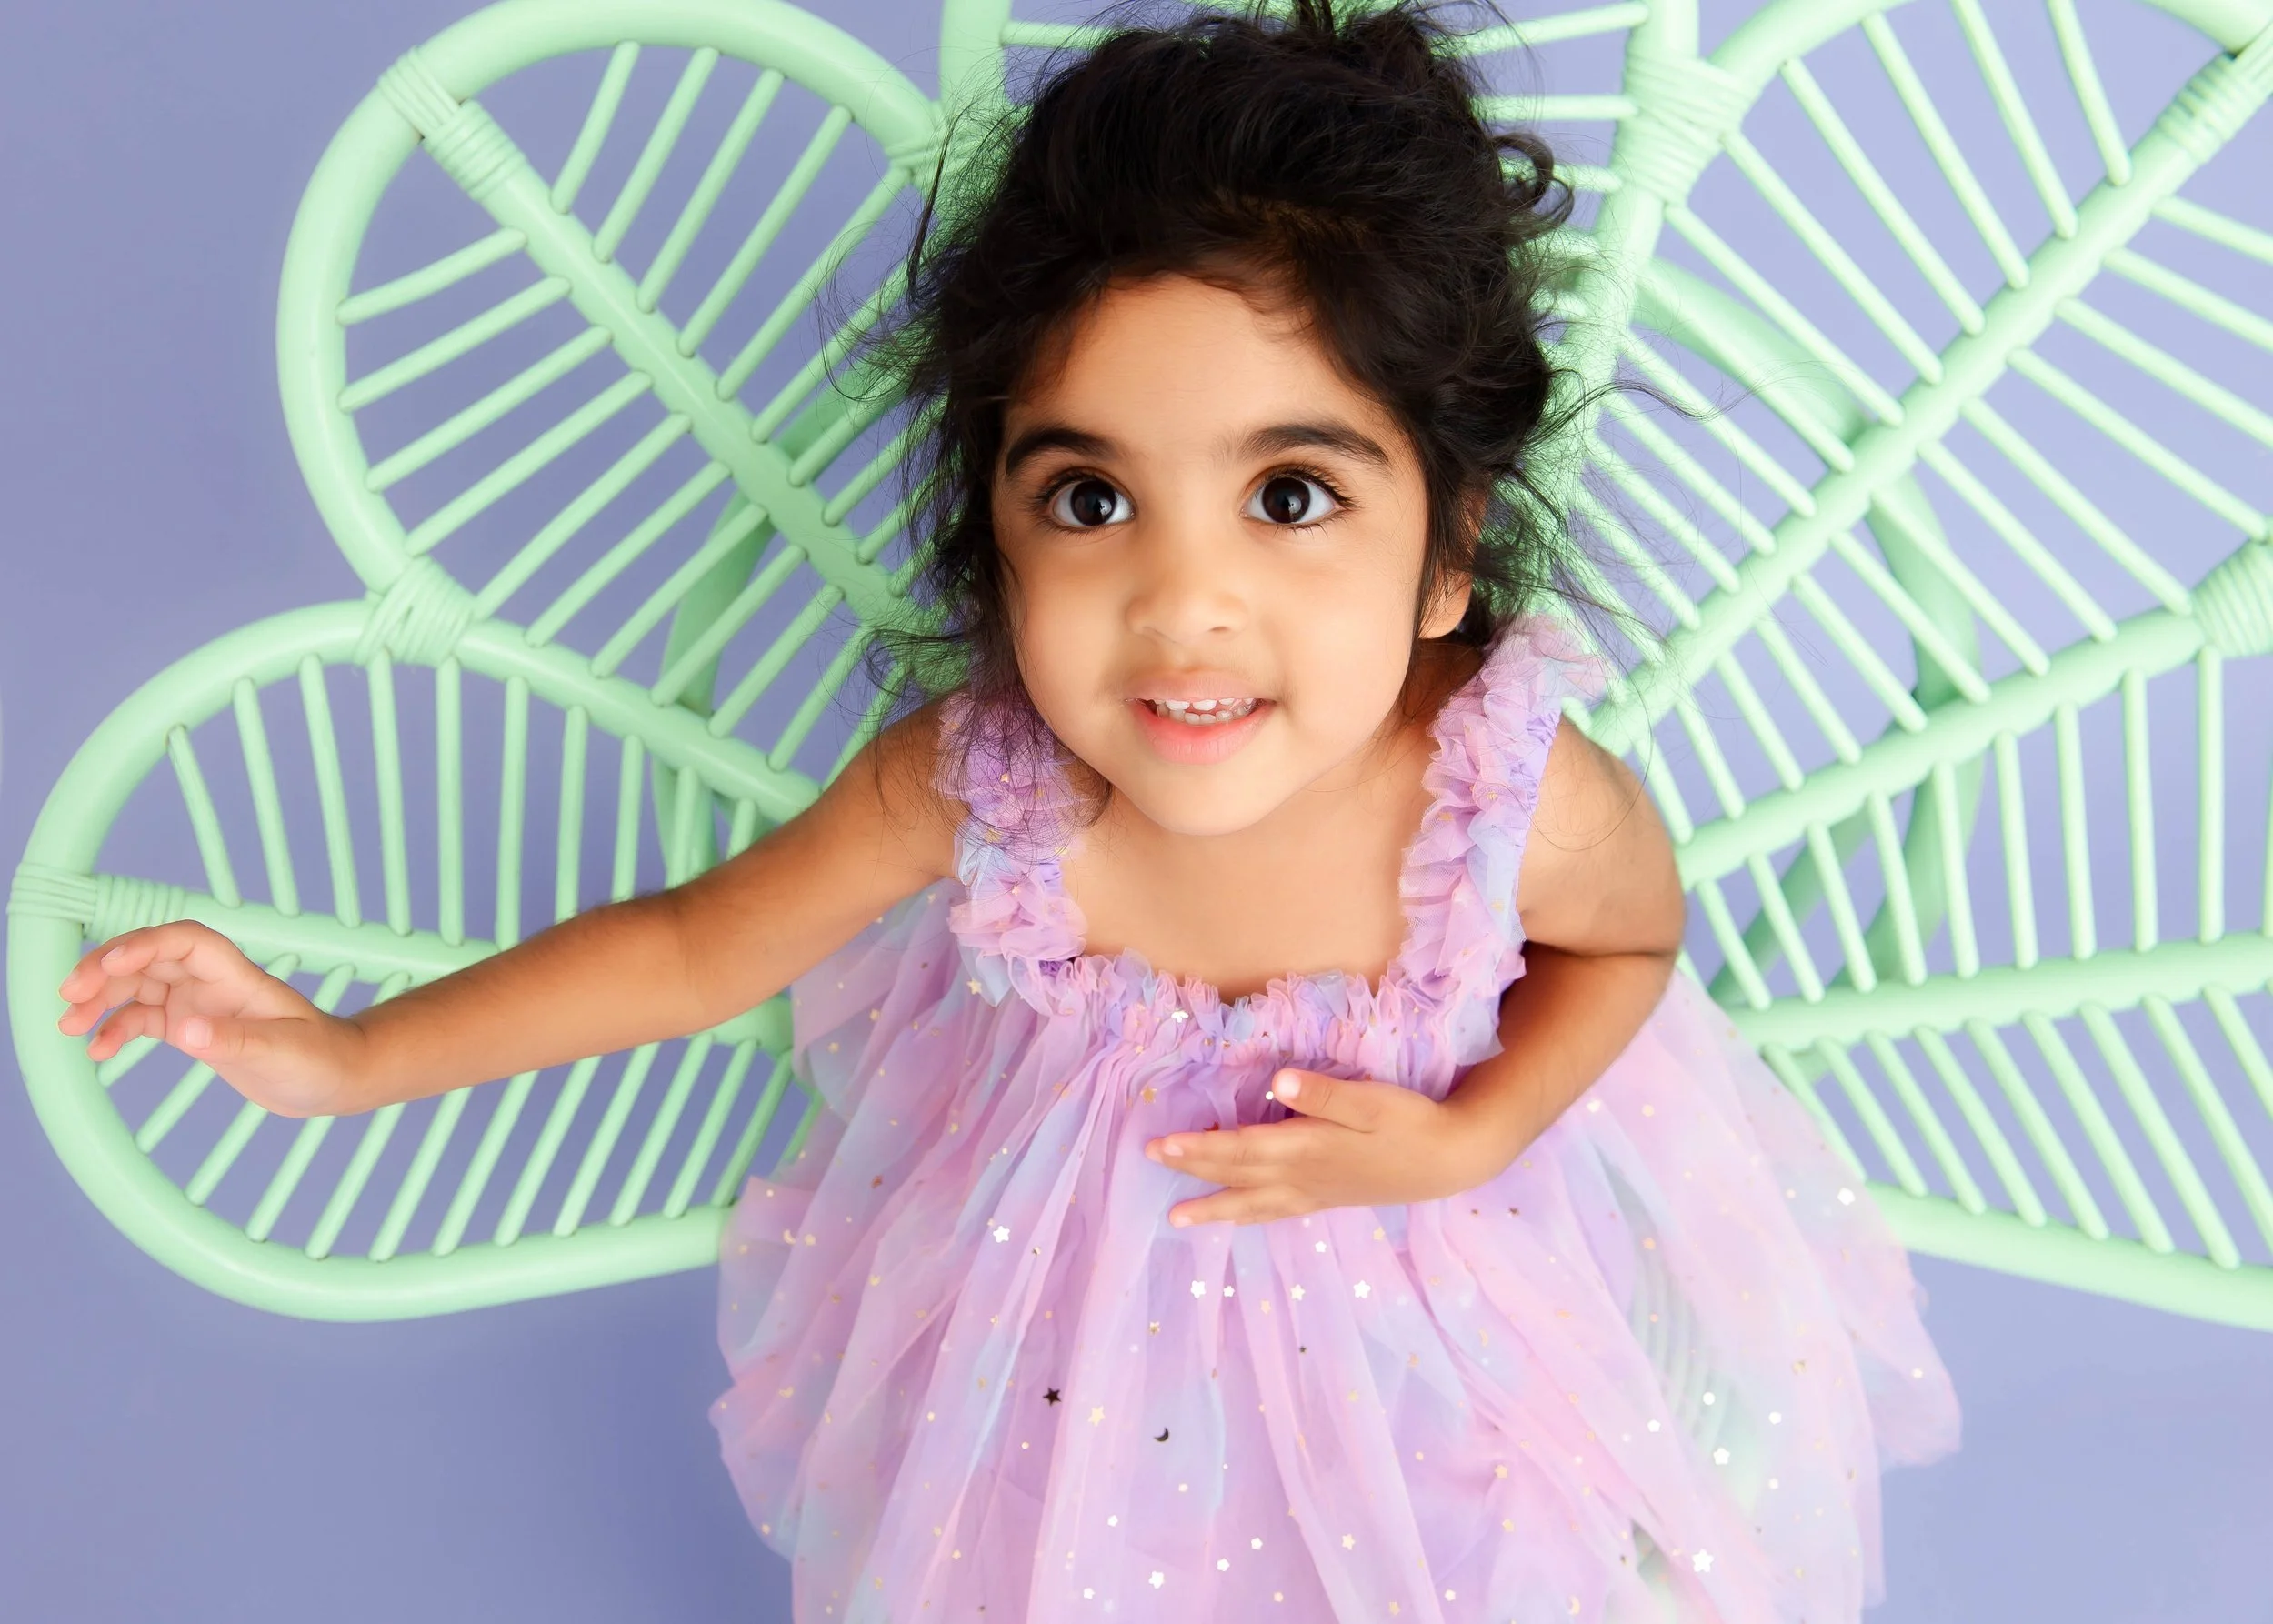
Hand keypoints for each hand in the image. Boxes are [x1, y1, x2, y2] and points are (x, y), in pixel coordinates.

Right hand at [56, 922, 370, 1119]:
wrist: (334, 1079)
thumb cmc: (320, 1058)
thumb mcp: (280, 1052)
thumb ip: (234, 1040)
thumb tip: (186, 1030)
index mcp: (237, 976)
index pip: (186, 941)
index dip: (146, 944)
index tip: (109, 964)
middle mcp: (213, 983)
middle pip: (150, 960)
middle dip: (107, 971)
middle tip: (70, 994)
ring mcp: (199, 1004)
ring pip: (139, 988)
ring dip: (103, 1000)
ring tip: (68, 1024)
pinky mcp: (191, 1029)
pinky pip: (144, 1019)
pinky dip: (118, 1029)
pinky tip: (98, 1049)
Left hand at [1142, 1068, 1499, 1226]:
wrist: (1450, 1160)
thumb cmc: (1412, 1122)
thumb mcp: (1371, 1100)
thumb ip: (1323, 1093)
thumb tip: (1275, 1080)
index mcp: (1307, 1147)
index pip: (1240, 1149)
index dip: (1198, 1148)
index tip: (1161, 1145)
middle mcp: (1303, 1176)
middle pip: (1237, 1174)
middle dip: (1192, 1169)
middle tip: (1150, 1163)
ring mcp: (1315, 1192)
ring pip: (1253, 1203)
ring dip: (1214, 1208)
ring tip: (1178, 1219)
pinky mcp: (1329, 1198)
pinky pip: (1278, 1212)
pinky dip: (1251, 1215)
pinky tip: (1241, 1218)